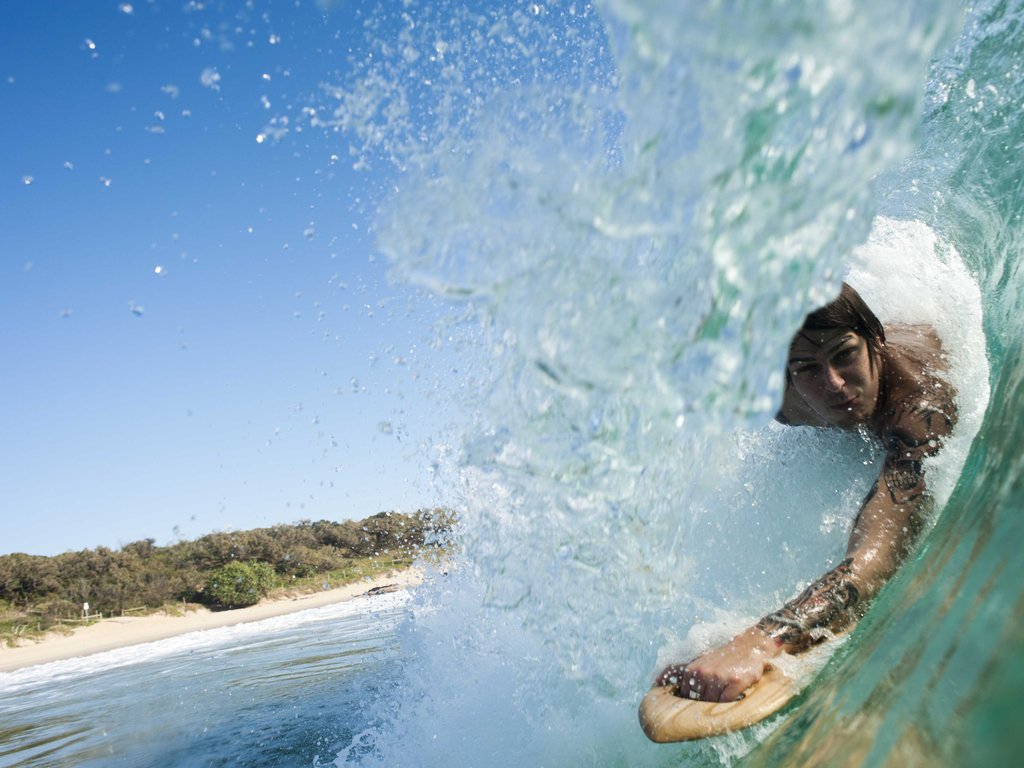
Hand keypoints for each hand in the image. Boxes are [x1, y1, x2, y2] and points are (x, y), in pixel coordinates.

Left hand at [656, 627, 779, 701]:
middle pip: (698, 702)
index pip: (685, 695)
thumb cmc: (723, 657)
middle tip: (711, 703)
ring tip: (724, 696)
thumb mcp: (700, 661)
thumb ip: (681, 671)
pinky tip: (733, 696)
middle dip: (703, 706)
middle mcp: (703, 673)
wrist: (749, 646)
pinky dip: (729, 703)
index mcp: (692, 670)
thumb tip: (656, 681)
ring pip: (712, 703)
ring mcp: (719, 678)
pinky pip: (727, 701)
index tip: (689, 708)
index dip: (690, 703)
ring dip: (717, 705)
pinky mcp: (734, 682)